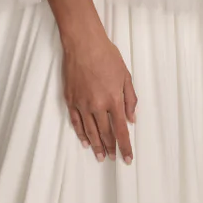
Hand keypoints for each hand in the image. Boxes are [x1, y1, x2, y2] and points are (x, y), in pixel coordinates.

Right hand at [61, 26, 136, 164]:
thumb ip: (130, 99)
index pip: (120, 130)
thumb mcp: (125, 76)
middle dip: (110, 149)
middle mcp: (97, 105)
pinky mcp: (70, 99)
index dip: (124, 147)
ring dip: (96, 146)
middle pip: (105, 134)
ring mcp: (82, 104)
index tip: (127, 159)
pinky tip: (85, 142)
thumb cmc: (107, 56)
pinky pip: (76, 122)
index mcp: (113, 100)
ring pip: (90, 131)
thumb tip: (132, 119)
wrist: (83, 44)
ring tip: (100, 157)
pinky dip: (81, 134)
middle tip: (113, 159)